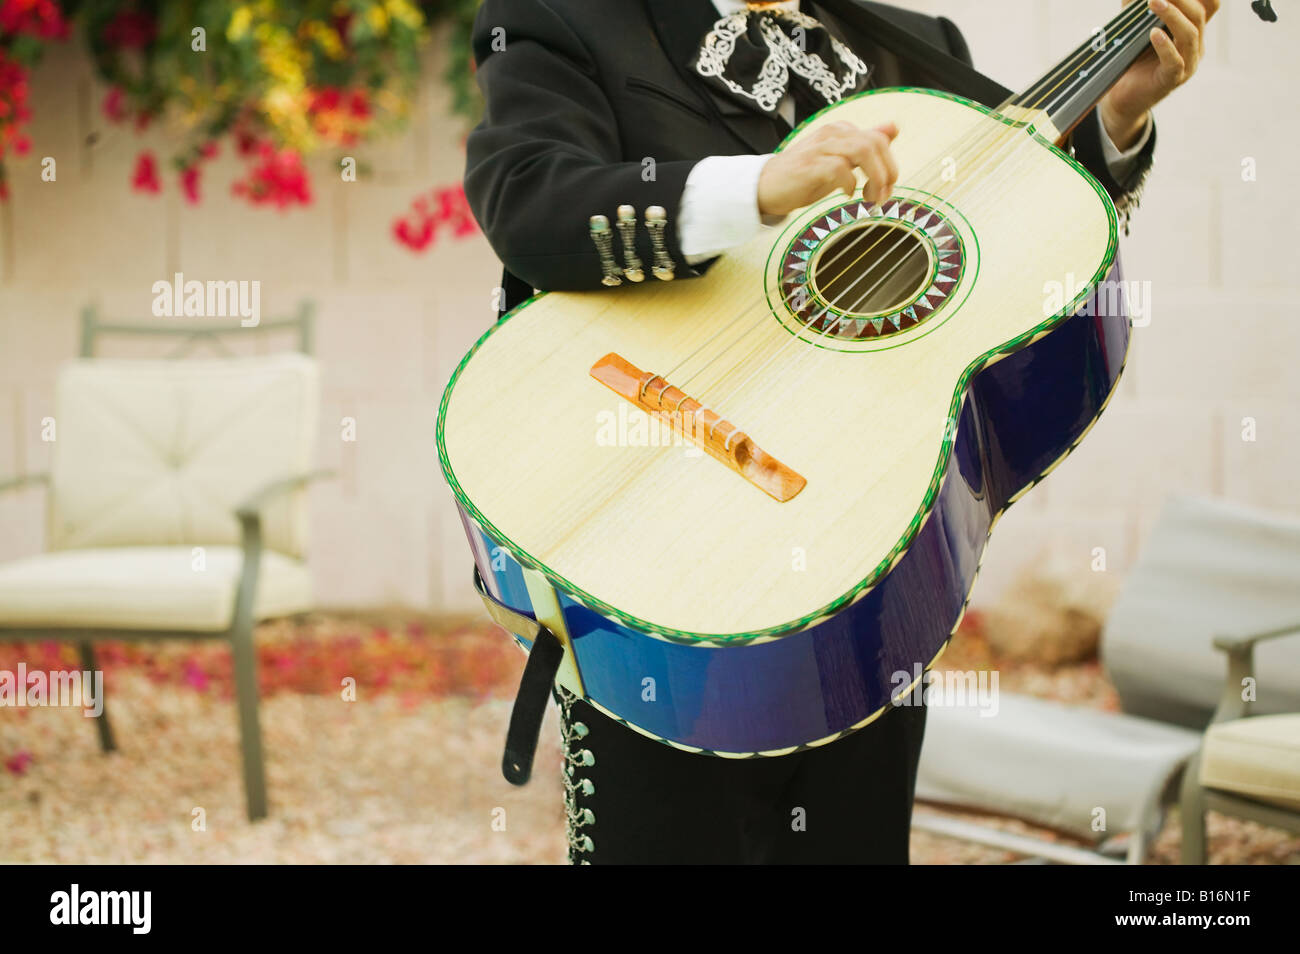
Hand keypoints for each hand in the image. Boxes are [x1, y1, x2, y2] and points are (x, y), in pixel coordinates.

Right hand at [757, 120, 899, 217]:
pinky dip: (850, 185)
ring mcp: (821, 148)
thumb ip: (865, 144)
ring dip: (874, 178)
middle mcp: (832, 133)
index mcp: (840, 130)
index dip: (890, 166)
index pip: (879, 140)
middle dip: (887, 173)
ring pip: (863, 151)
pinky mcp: (811, 165)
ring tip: (869, 198)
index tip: (886, 189)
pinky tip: (846, 195)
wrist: (765, 187)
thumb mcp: (840, 159)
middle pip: (876, 144)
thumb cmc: (803, 176)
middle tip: (881, 197)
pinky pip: (841, 169)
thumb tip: (893, 127)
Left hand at [1100, 0, 1218, 148]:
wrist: (1123, 96)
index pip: (1208, 4)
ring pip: (1190, 35)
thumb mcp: (1138, 29)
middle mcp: (1195, 46)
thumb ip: (1139, 9)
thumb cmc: (1134, 60)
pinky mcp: (1172, 80)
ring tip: (1153, 2)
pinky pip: (1175, 61)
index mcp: (1192, 30)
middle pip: (1199, 15)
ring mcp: (1187, 64)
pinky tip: (1153, 33)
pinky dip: (1165, 46)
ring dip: (1172, 15)